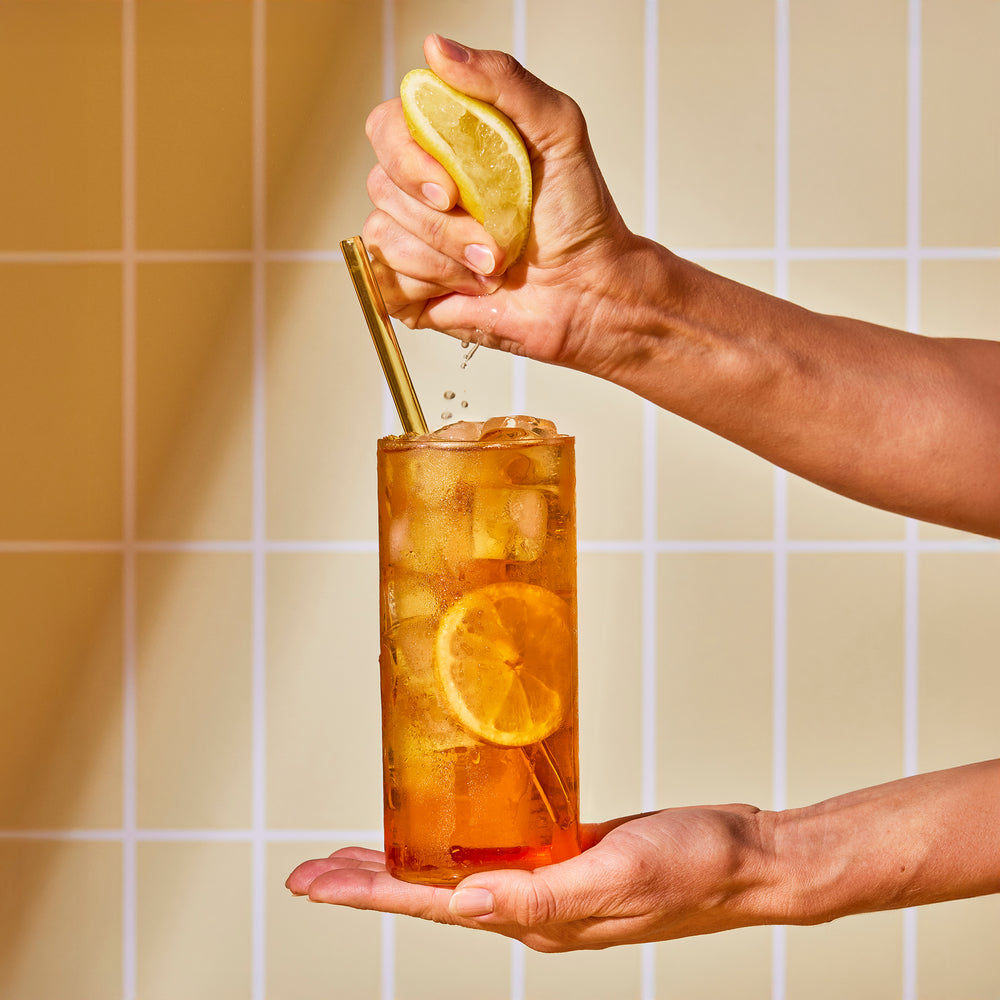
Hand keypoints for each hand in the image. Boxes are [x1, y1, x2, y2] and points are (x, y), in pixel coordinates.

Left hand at [286, 804, 776, 951]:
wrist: (747, 860)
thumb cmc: (695, 865)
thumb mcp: (621, 870)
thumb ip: (544, 893)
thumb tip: (466, 905)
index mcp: (539, 917)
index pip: (435, 906)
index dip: (370, 893)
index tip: (314, 882)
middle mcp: (534, 907)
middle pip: (434, 895)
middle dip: (369, 883)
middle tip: (311, 871)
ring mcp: (550, 884)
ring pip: (458, 875)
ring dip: (404, 866)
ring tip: (357, 856)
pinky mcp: (566, 856)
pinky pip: (497, 855)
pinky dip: (456, 846)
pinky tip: (445, 833)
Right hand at [362, 33, 646, 379]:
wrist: (589, 290)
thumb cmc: (579, 215)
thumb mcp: (557, 129)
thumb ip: (504, 80)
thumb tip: (437, 49)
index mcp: (445, 144)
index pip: (385, 129)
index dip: (409, 160)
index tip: (452, 190)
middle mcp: (421, 189)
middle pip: (380, 187)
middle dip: (443, 224)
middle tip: (494, 242)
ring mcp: (412, 240)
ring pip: (384, 238)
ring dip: (445, 260)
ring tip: (492, 266)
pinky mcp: (410, 290)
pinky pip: (387, 283)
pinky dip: (433, 288)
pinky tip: (470, 288)